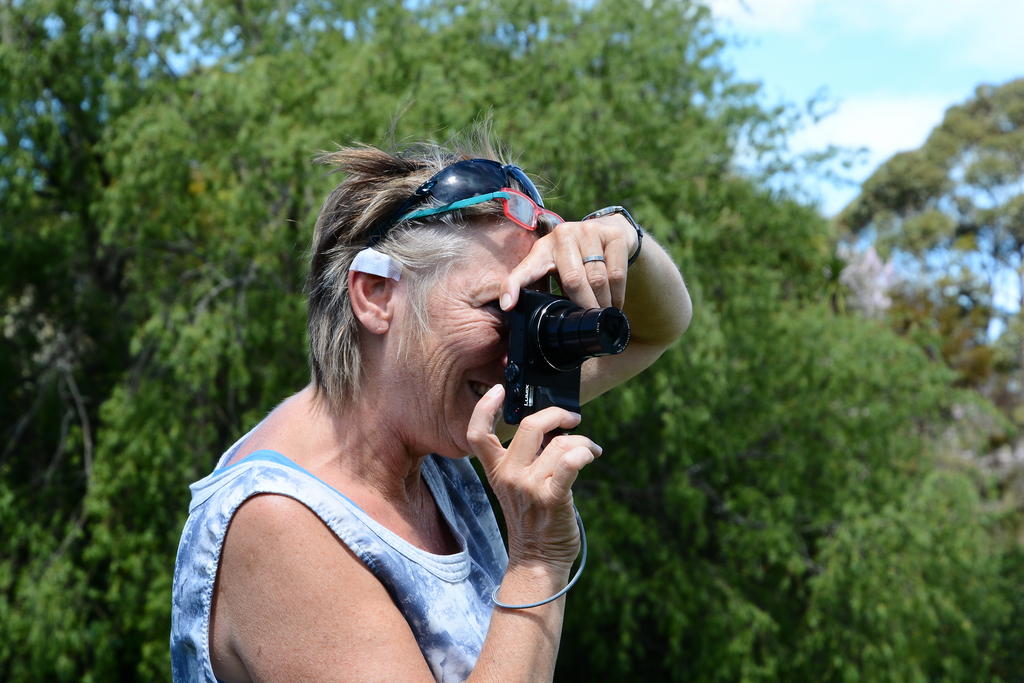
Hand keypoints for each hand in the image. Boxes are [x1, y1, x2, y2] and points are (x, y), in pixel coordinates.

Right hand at [467, 384, 601, 569]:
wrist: (538, 559)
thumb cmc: (533, 519)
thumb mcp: (516, 486)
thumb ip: (525, 458)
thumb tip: (552, 427)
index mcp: (497, 471)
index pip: (477, 434)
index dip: (484, 407)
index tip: (499, 390)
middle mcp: (509, 476)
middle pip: (530, 426)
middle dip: (557, 415)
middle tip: (573, 419)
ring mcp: (529, 487)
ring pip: (560, 444)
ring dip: (583, 442)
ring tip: (590, 451)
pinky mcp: (552, 498)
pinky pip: (570, 463)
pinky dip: (584, 452)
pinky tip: (591, 454)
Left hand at [500, 214, 637, 311]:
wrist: (609, 230)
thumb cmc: (576, 258)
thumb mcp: (556, 268)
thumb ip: (545, 288)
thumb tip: (533, 320)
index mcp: (542, 249)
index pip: (525, 269)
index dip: (513, 286)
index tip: (507, 305)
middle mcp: (563, 236)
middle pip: (573, 280)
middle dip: (583, 305)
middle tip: (588, 321)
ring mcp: (589, 232)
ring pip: (598, 279)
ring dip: (602, 303)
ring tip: (603, 313)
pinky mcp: (613, 235)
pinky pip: (616, 274)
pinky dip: (617, 294)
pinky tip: (615, 303)